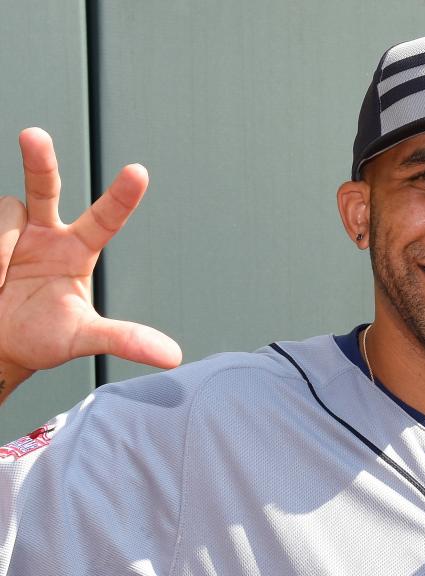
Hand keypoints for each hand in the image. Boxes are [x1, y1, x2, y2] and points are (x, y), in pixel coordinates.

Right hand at [0, 127, 180, 392]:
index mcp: (77, 251)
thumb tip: (172, 355)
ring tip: (1, 287)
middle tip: (34, 136)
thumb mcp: (84, 339)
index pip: (105, 219)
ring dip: (1, 251)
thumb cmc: (43, 337)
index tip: (139, 171)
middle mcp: (46, 231)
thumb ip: (125, 340)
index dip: (121, 196)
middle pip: (44, 186)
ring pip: (6, 212)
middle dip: (39, 161)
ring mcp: (11, 230)